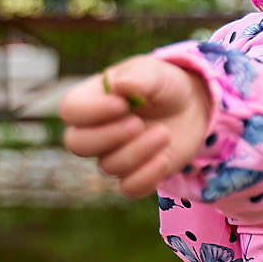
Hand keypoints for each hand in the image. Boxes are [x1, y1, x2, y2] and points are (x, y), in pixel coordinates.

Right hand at [58, 55, 212, 197]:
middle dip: (109, 136)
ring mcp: (113, 155)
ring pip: (109, 166)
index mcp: (92, 99)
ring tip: (165, 133)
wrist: (192, 106)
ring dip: (139, 151)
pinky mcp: (135, 174)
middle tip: (138, 123)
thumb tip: (119, 86)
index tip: (123, 104)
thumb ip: (138, 77)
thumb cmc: (164, 85)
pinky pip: (129, 188)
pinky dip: (147, 177)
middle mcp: (95, 130)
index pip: (71, 110)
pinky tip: (164, 159)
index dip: (91, 112)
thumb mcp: (155, 73)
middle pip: (77, 144)